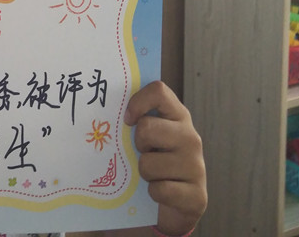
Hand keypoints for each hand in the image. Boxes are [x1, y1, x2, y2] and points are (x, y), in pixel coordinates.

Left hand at [125, 81, 206, 236]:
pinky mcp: (196, 195)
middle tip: (142, 154)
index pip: (158, 91)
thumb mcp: (149, 138)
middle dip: (137, 145)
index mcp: (178, 116)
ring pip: (148, 164)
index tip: (127, 120)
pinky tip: (159, 192)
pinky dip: (153, 193)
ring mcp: (196, 166)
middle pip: (147, 128)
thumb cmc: (156, 164)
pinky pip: (159, 190)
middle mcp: (190, 137)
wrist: (177, 206)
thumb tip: (102, 110)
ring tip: (153, 175)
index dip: (137, 102)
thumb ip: (137, 121)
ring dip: (144, 174)